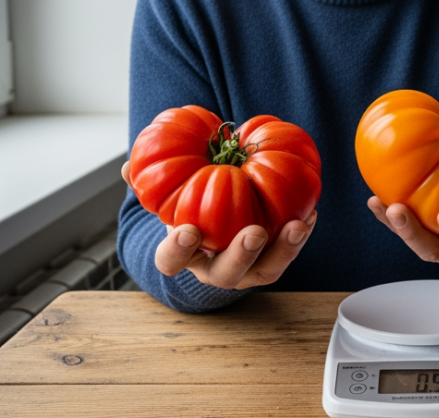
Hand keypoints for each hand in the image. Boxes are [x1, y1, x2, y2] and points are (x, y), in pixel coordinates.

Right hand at [121, 162, 316, 288]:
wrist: (211, 236)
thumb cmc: (186, 213)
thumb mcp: (165, 199)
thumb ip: (148, 183)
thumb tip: (129, 166)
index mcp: (183, 256)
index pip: (172, 261)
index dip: (178, 250)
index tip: (187, 230)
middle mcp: (214, 268)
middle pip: (228, 272)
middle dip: (242, 254)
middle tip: (254, 233)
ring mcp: (246, 270)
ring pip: (266, 269)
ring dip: (285, 249)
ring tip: (298, 225)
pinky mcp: (271, 262)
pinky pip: (288, 253)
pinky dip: (300, 235)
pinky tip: (309, 213)